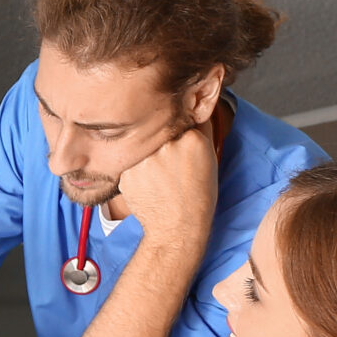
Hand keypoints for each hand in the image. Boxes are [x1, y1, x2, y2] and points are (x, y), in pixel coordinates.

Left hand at [110, 117, 219, 257]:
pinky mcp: (128, 172)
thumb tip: (191, 109)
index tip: (180, 152)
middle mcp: (168, 144)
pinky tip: (148, 186)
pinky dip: (136, 173)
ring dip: (147, 160)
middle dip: (162, 148)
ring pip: (143, 149)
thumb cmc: (197, 197)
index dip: (178, 137)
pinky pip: (130, 163)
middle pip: (160, 135)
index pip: (180, 123)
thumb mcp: (208, 160)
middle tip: (170, 172)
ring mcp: (146, 158)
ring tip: (160, 181)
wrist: (177, 228)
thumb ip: (197, 133)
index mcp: (193, 138)